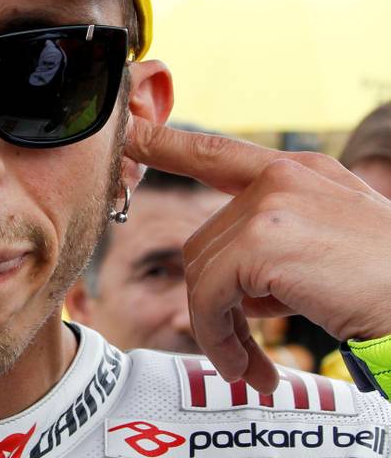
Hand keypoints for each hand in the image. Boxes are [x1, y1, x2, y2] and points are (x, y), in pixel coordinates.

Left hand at [126, 119, 390, 393]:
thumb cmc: (383, 284)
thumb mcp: (331, 244)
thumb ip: (277, 242)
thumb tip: (233, 280)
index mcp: (297, 173)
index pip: (215, 151)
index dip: (165, 142)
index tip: (129, 130)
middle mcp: (281, 178)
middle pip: (202, 242)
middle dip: (216, 299)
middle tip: (241, 343)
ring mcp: (271, 204)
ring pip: (200, 272)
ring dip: (219, 327)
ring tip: (250, 361)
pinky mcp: (263, 241)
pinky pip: (208, 297)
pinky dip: (220, 338)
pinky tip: (249, 365)